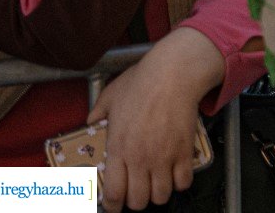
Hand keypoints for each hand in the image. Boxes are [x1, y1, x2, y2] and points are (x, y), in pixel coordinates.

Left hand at [91, 29, 223, 209]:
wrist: (173, 74)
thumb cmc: (140, 83)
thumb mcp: (111, 96)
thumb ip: (98, 112)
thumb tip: (91, 121)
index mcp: (118, 149)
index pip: (113, 194)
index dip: (113, 206)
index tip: (115, 204)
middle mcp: (140, 159)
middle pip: (138, 202)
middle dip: (136, 202)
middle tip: (137, 192)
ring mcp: (164, 157)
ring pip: (161, 196)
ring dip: (158, 194)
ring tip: (157, 184)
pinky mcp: (184, 152)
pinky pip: (184, 181)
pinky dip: (180, 182)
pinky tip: (176, 173)